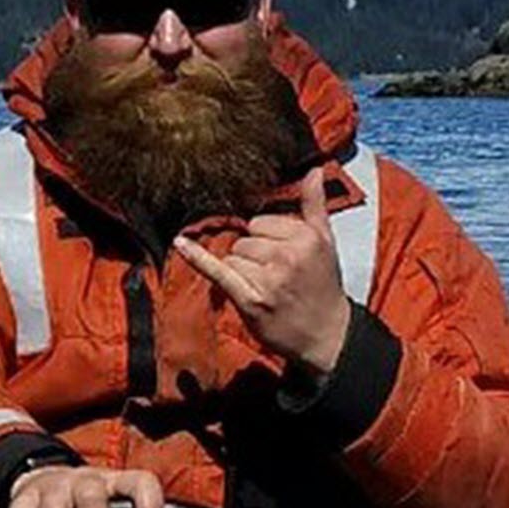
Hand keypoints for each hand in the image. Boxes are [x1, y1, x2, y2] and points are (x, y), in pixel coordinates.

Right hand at [8, 465, 163, 507]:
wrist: (45, 481)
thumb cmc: (91, 505)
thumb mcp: (113, 506)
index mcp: (116, 482)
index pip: (140, 483)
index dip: (149, 505)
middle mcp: (86, 481)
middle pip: (92, 494)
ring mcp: (54, 488)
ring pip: (57, 507)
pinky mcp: (24, 500)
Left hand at [174, 168, 350, 374]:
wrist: (327, 336)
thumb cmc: (323, 286)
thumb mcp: (326, 242)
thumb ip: (315, 205)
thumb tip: (314, 171)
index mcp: (306, 237)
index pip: (261, 222)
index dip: (266, 238)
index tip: (281, 257)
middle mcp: (287, 255)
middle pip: (244, 240)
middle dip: (253, 256)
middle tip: (276, 277)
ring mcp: (268, 279)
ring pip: (232, 257)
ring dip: (241, 273)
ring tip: (266, 289)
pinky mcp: (251, 300)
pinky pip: (218, 271)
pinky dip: (198, 258)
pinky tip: (181, 244)